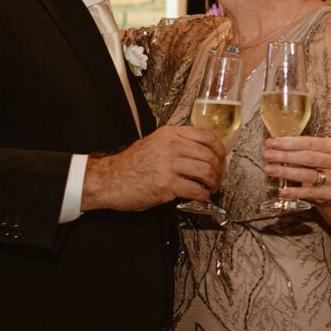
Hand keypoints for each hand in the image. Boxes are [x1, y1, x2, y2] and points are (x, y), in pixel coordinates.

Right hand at [83, 126, 225, 211]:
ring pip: (206, 171)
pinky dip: (203, 195)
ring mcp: (169, 165)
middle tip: (218, 178)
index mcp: (170, 134)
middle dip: (219, 169)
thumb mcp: (153, 143)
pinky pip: (196, 189)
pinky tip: (200, 196)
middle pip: (210, 155)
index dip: (220, 149)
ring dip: (214, 182)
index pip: (207, 135)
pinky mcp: (166, 184)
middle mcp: (171, 145)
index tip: (222, 159)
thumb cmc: (131, 164)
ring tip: (211, 188)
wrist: (108, 180)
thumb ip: (176, 143)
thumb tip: (202, 151)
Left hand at [264, 135, 330, 205]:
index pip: (310, 143)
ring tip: (269, 169)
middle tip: (268, 155)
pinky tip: (283, 191)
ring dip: (286, 172)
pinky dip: (295, 192)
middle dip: (285, 156)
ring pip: (308, 175)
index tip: (273, 143)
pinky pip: (309, 192)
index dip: (290, 143)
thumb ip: (299, 148)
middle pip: (309, 158)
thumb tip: (272, 144)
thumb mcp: (318, 153)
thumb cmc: (322, 166)